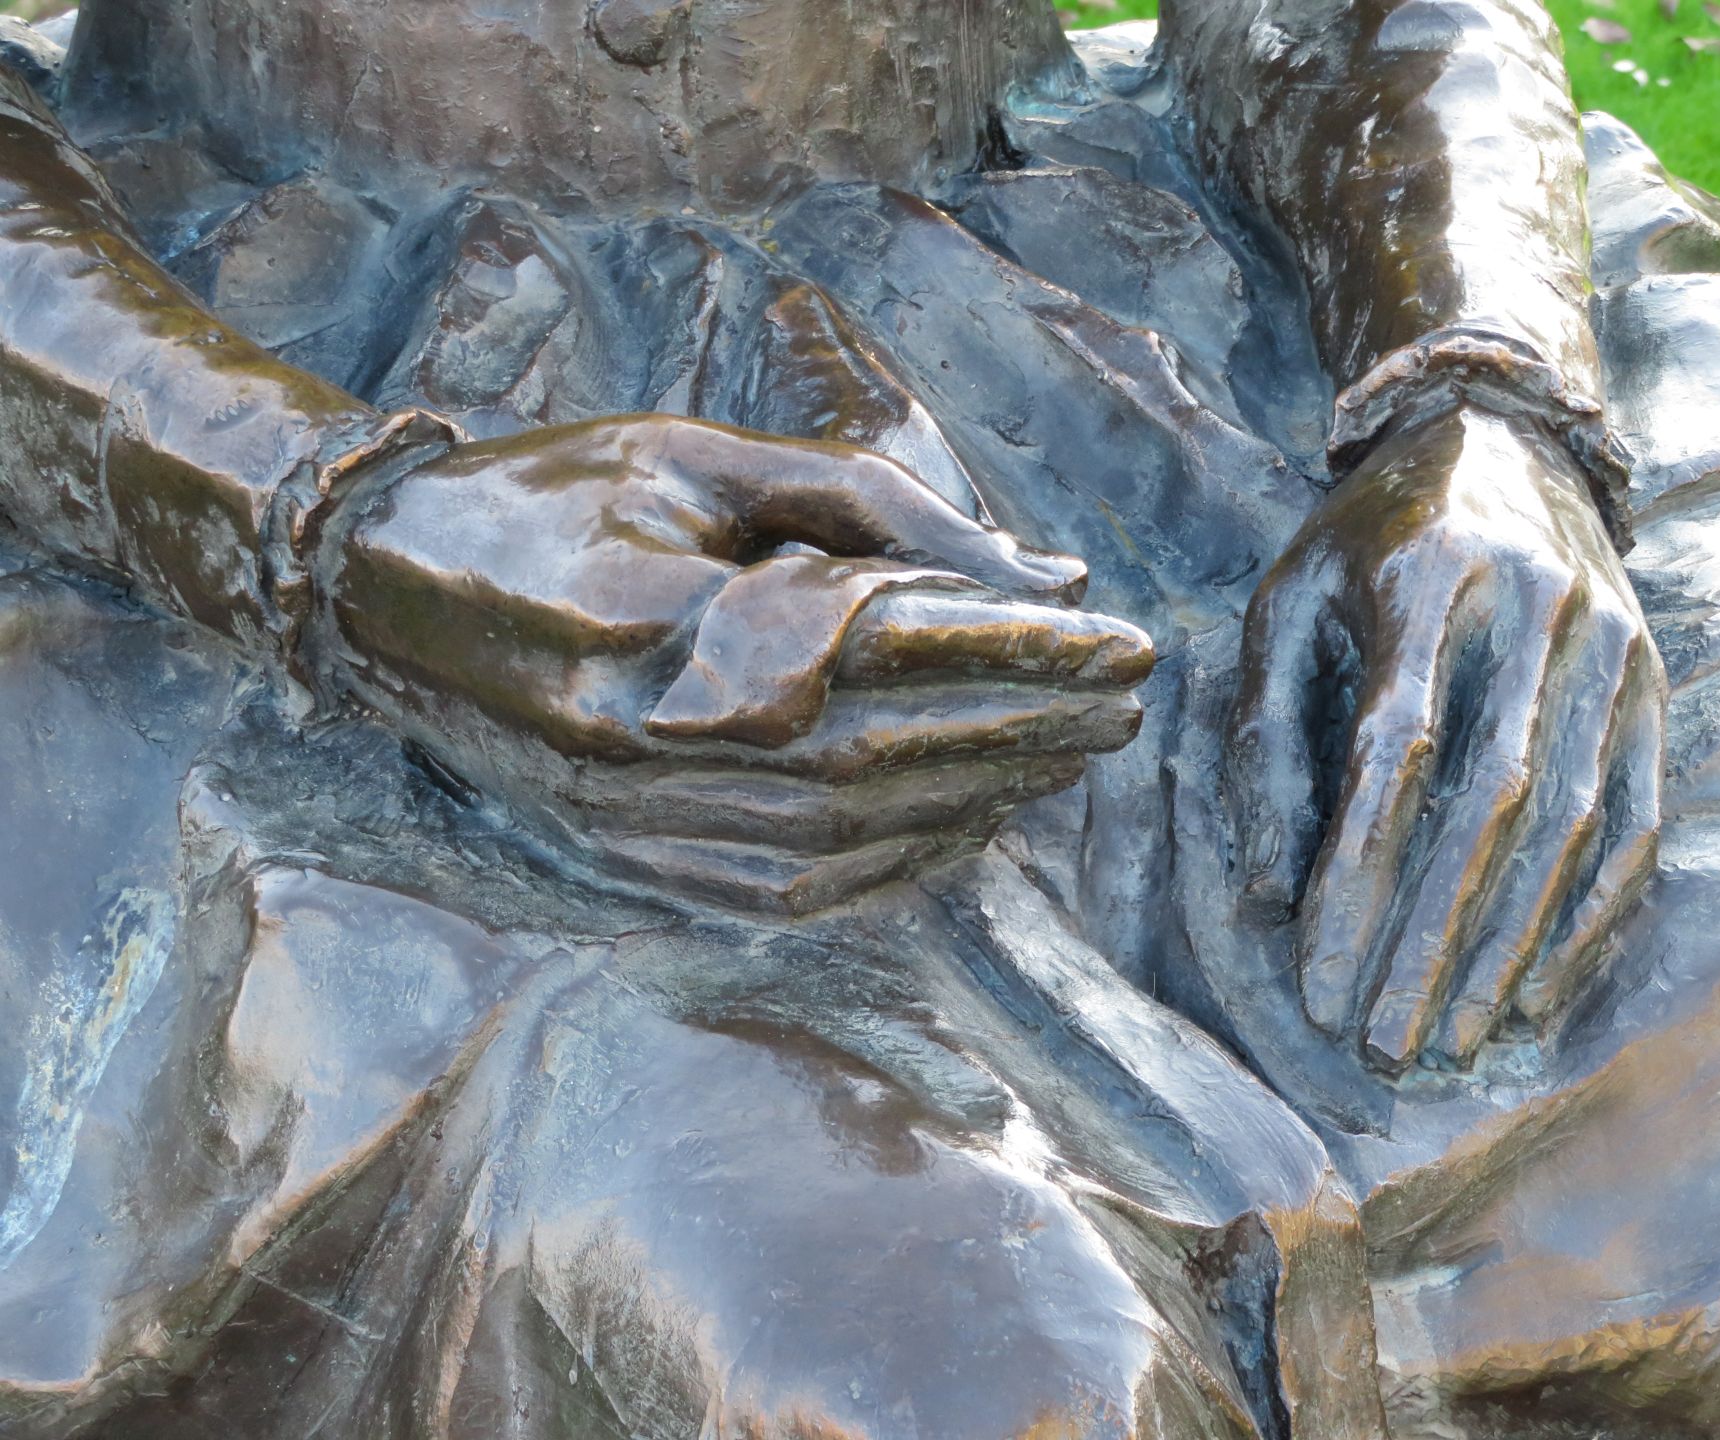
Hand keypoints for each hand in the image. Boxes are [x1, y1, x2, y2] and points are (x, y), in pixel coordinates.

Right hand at [323, 414, 1152, 910]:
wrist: (377, 587)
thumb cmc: (546, 489)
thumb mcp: (704, 454)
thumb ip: (871, 504)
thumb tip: (1037, 573)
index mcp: (649, 623)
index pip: (880, 649)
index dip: (1013, 652)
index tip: (1121, 640)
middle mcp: (636, 749)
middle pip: (879, 757)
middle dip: (1024, 730)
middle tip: (1126, 700)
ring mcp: (624, 828)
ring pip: (846, 840)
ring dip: (976, 801)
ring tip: (1071, 755)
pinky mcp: (622, 869)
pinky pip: (790, 894)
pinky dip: (898, 865)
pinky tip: (967, 825)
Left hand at [1227, 406, 1663, 1072]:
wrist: (1500, 436)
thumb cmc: (1364, 540)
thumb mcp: (1284, 605)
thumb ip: (1265, 738)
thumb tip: (1266, 894)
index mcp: (1430, 584)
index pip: (1393, 757)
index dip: (1356, 881)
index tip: (1318, 982)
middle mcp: (1539, 613)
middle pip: (1493, 806)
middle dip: (1433, 940)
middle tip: (1383, 1044)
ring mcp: (1614, 648)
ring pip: (1575, 824)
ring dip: (1514, 945)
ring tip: (1457, 1038)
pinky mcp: (1653, 684)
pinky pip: (1640, 817)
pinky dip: (1594, 913)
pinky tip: (1541, 987)